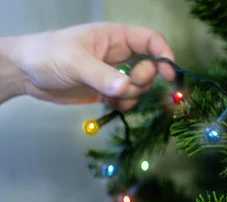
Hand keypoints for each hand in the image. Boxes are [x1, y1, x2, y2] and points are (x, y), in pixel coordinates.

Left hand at [7, 22, 174, 109]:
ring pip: (139, 87)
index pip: (151, 40)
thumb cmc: (46, 55)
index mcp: (115, 37)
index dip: (164, 56)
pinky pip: (127, 100)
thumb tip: (127, 89)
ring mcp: (113, 73)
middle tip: (126, 86)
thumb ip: (103, 76)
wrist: (23, 73)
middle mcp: (119, 54)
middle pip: (150, 67)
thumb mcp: (75, 63)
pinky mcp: (107, 91)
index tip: (168, 75)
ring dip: (132, 96)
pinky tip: (107, 104)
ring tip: (111, 97)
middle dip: (143, 81)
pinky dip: (123, 105)